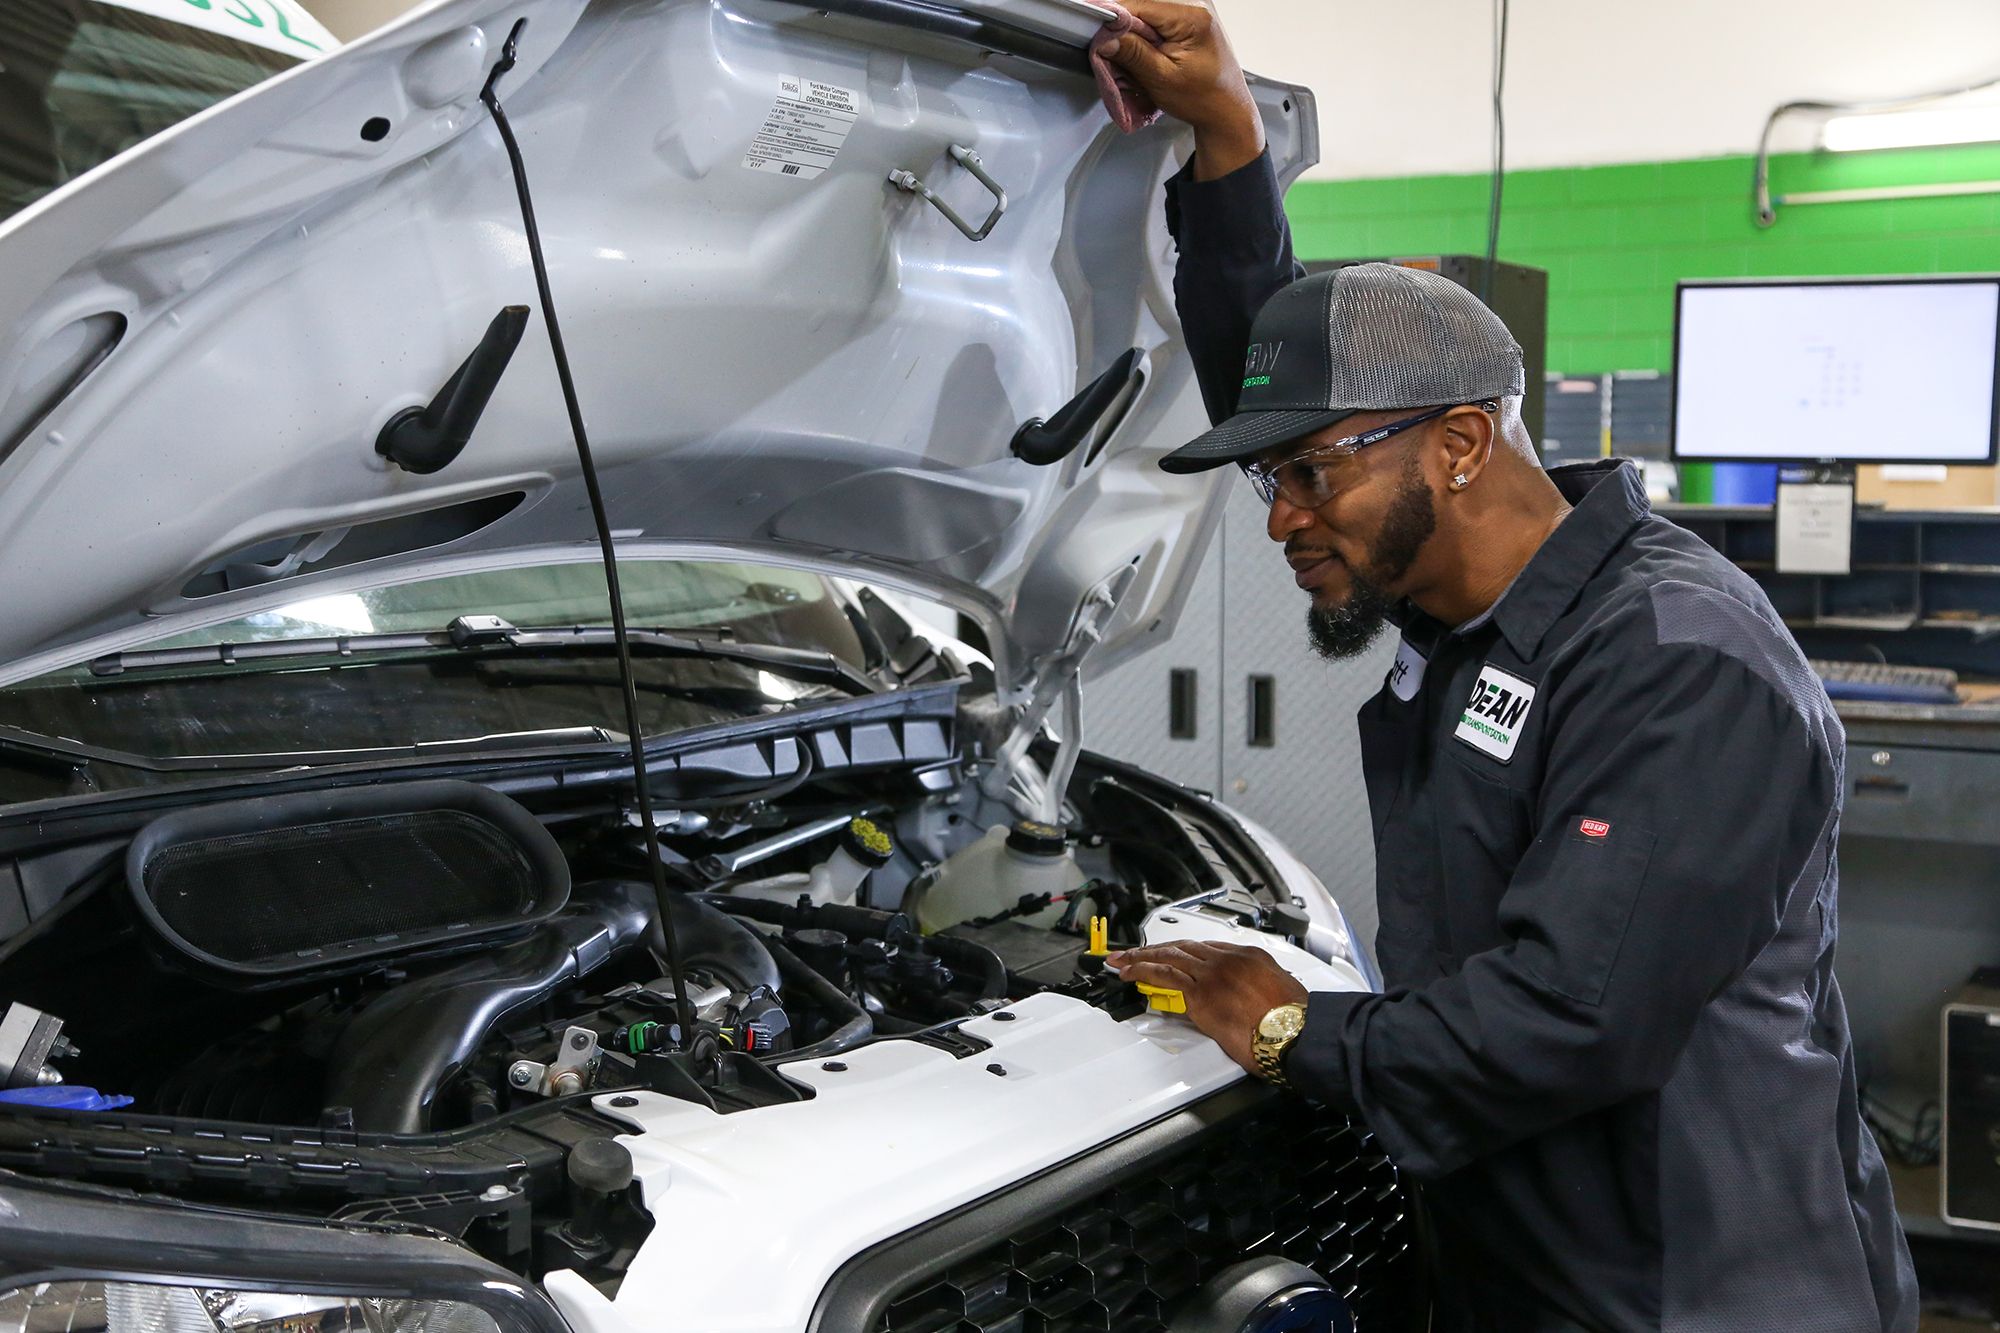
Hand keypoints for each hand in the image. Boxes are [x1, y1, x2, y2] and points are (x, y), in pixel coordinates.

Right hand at [1093, 0, 1264, 179]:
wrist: (1226, 111)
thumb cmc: (1204, 99)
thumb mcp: (1162, 78)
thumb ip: (1133, 54)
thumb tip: (1107, 38)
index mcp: (1192, 17)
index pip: (1140, 5)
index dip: (1116, 21)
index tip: (1101, 37)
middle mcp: (1195, 7)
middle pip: (1143, 8)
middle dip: (1125, 31)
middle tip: (1119, 56)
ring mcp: (1193, 14)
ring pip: (1148, 16)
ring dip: (1135, 36)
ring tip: (1141, 61)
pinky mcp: (1190, 22)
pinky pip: (1157, 23)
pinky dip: (1146, 39)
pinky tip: (1150, 56)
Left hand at [1105, 939, 1307, 1074]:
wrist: (1297, 1034)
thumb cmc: (1295, 1023)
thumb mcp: (1280, 993)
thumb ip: (1260, 988)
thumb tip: (1250, 998)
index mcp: (1250, 957)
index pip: (1207, 948)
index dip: (1182, 950)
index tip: (1171, 953)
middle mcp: (1229, 959)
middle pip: (1183, 947)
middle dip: (1155, 948)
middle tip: (1135, 952)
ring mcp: (1213, 974)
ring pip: (1169, 957)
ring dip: (1141, 957)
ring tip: (1123, 961)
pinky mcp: (1201, 995)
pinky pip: (1164, 976)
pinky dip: (1143, 971)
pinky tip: (1130, 973)